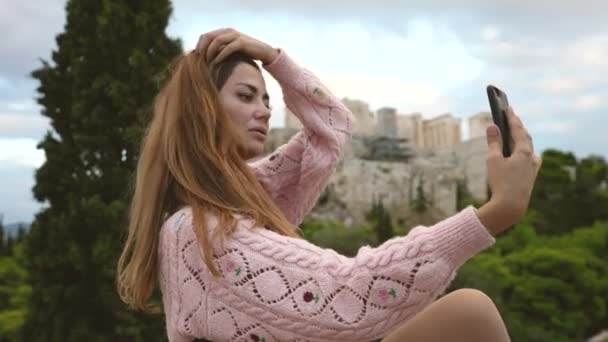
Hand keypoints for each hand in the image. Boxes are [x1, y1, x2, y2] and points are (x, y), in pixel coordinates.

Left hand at [196, 28, 278, 65]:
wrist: (263, 52)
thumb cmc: (246, 53)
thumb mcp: (230, 50)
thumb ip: (220, 50)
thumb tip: (206, 59)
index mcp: (224, 32)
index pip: (206, 36)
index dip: (199, 46)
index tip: (196, 59)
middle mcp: (228, 31)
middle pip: (208, 37)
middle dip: (202, 49)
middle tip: (199, 61)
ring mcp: (235, 36)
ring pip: (216, 41)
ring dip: (210, 52)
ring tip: (207, 63)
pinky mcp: (242, 42)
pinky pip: (227, 48)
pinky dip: (221, 55)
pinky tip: (217, 63)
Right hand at [476, 107, 541, 235]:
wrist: (511, 206)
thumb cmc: (501, 183)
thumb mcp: (493, 160)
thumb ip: (493, 142)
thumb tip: (492, 126)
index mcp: (524, 151)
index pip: (517, 129)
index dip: (511, 117)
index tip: (507, 107)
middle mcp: (532, 157)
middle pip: (525, 137)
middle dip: (517, 126)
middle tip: (511, 116)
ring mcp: (533, 167)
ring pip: (528, 147)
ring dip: (521, 138)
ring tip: (515, 131)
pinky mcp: (531, 176)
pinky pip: (529, 157)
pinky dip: (524, 150)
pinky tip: (523, 153)